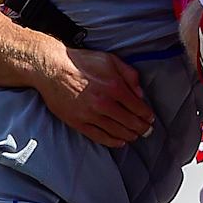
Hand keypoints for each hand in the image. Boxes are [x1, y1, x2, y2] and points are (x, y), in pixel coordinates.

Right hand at [35, 46, 153, 146]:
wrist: (52, 69)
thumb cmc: (81, 62)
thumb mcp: (110, 60)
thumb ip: (129, 75)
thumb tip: (140, 93)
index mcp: (114, 86)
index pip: (137, 107)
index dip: (146, 115)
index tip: (150, 118)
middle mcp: (104, 103)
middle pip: (129, 122)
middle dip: (141, 128)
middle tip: (147, 131)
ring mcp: (90, 115)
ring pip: (116, 131)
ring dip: (129, 135)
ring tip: (135, 136)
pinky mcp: (78, 122)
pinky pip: (99, 136)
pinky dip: (112, 141)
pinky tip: (120, 142)